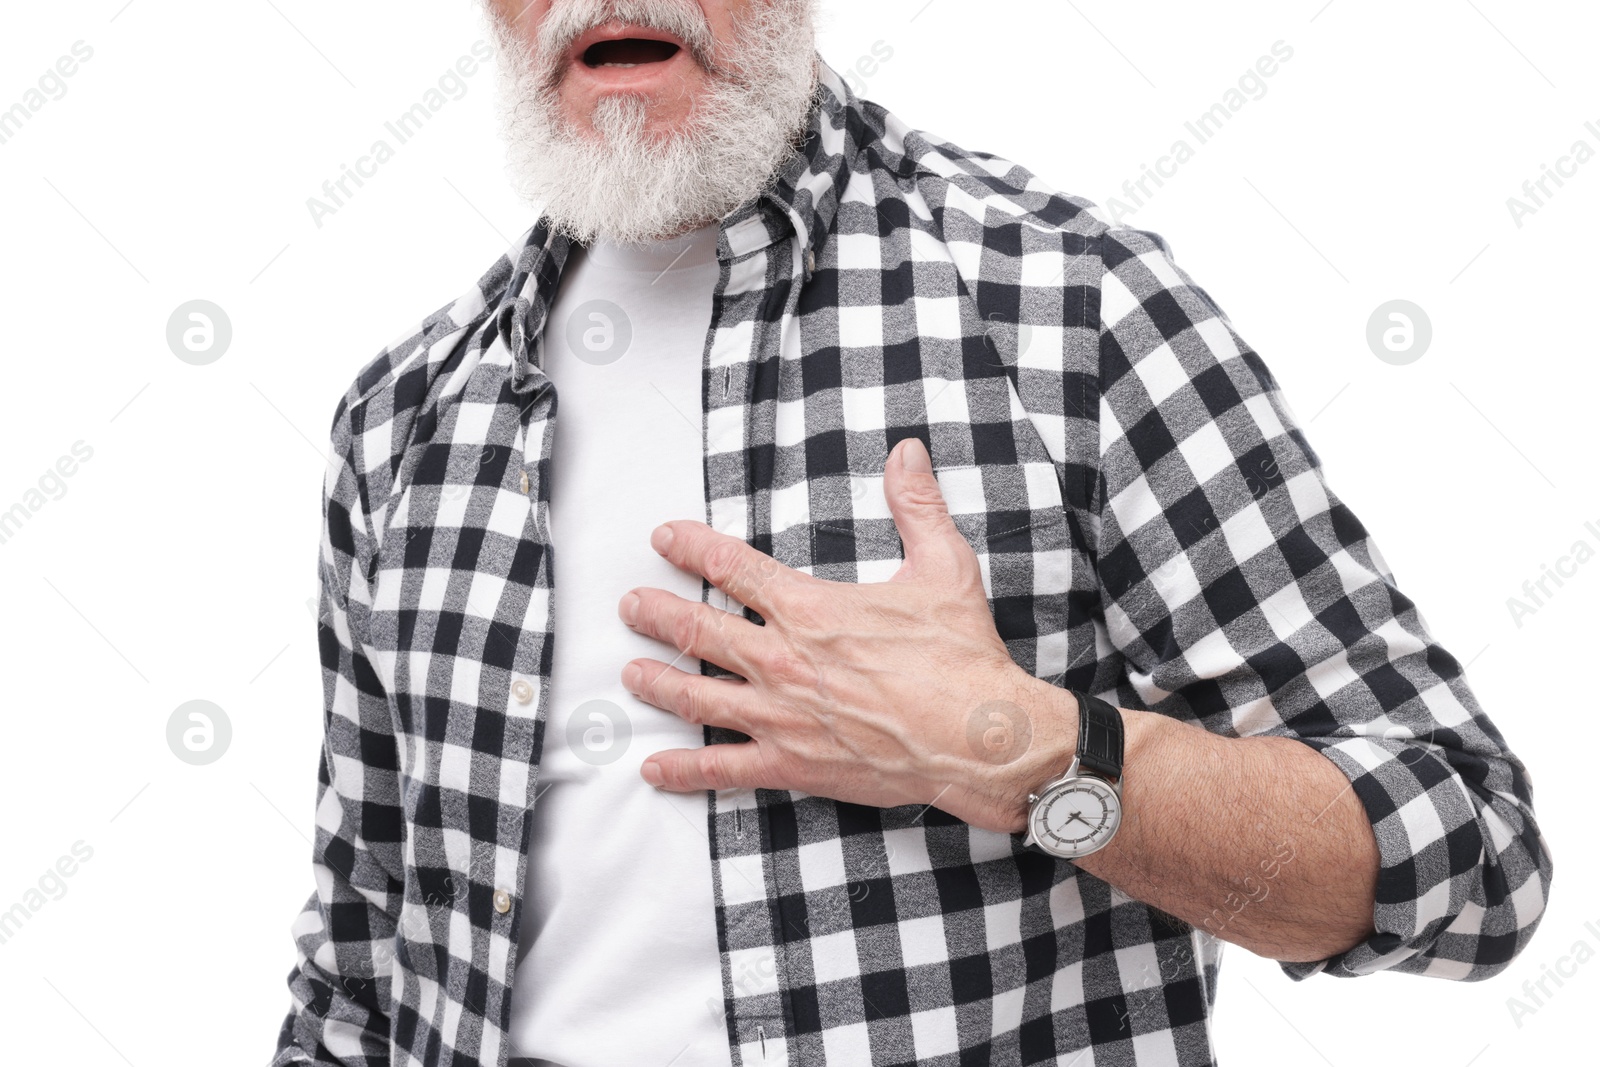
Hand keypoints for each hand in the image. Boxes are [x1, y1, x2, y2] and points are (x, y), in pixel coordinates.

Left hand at [616, 437, 1074, 832]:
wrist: (978, 736)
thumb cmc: (961, 657)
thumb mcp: (944, 565)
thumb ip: (917, 505)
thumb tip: (908, 453)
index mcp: (809, 609)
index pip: (733, 568)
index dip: (691, 548)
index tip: (664, 538)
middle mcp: (782, 659)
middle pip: (698, 631)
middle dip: (657, 615)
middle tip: (630, 606)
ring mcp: (780, 716)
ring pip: (697, 698)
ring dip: (658, 683)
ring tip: (632, 672)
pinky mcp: (790, 765)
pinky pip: (723, 768)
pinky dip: (684, 770)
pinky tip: (656, 768)